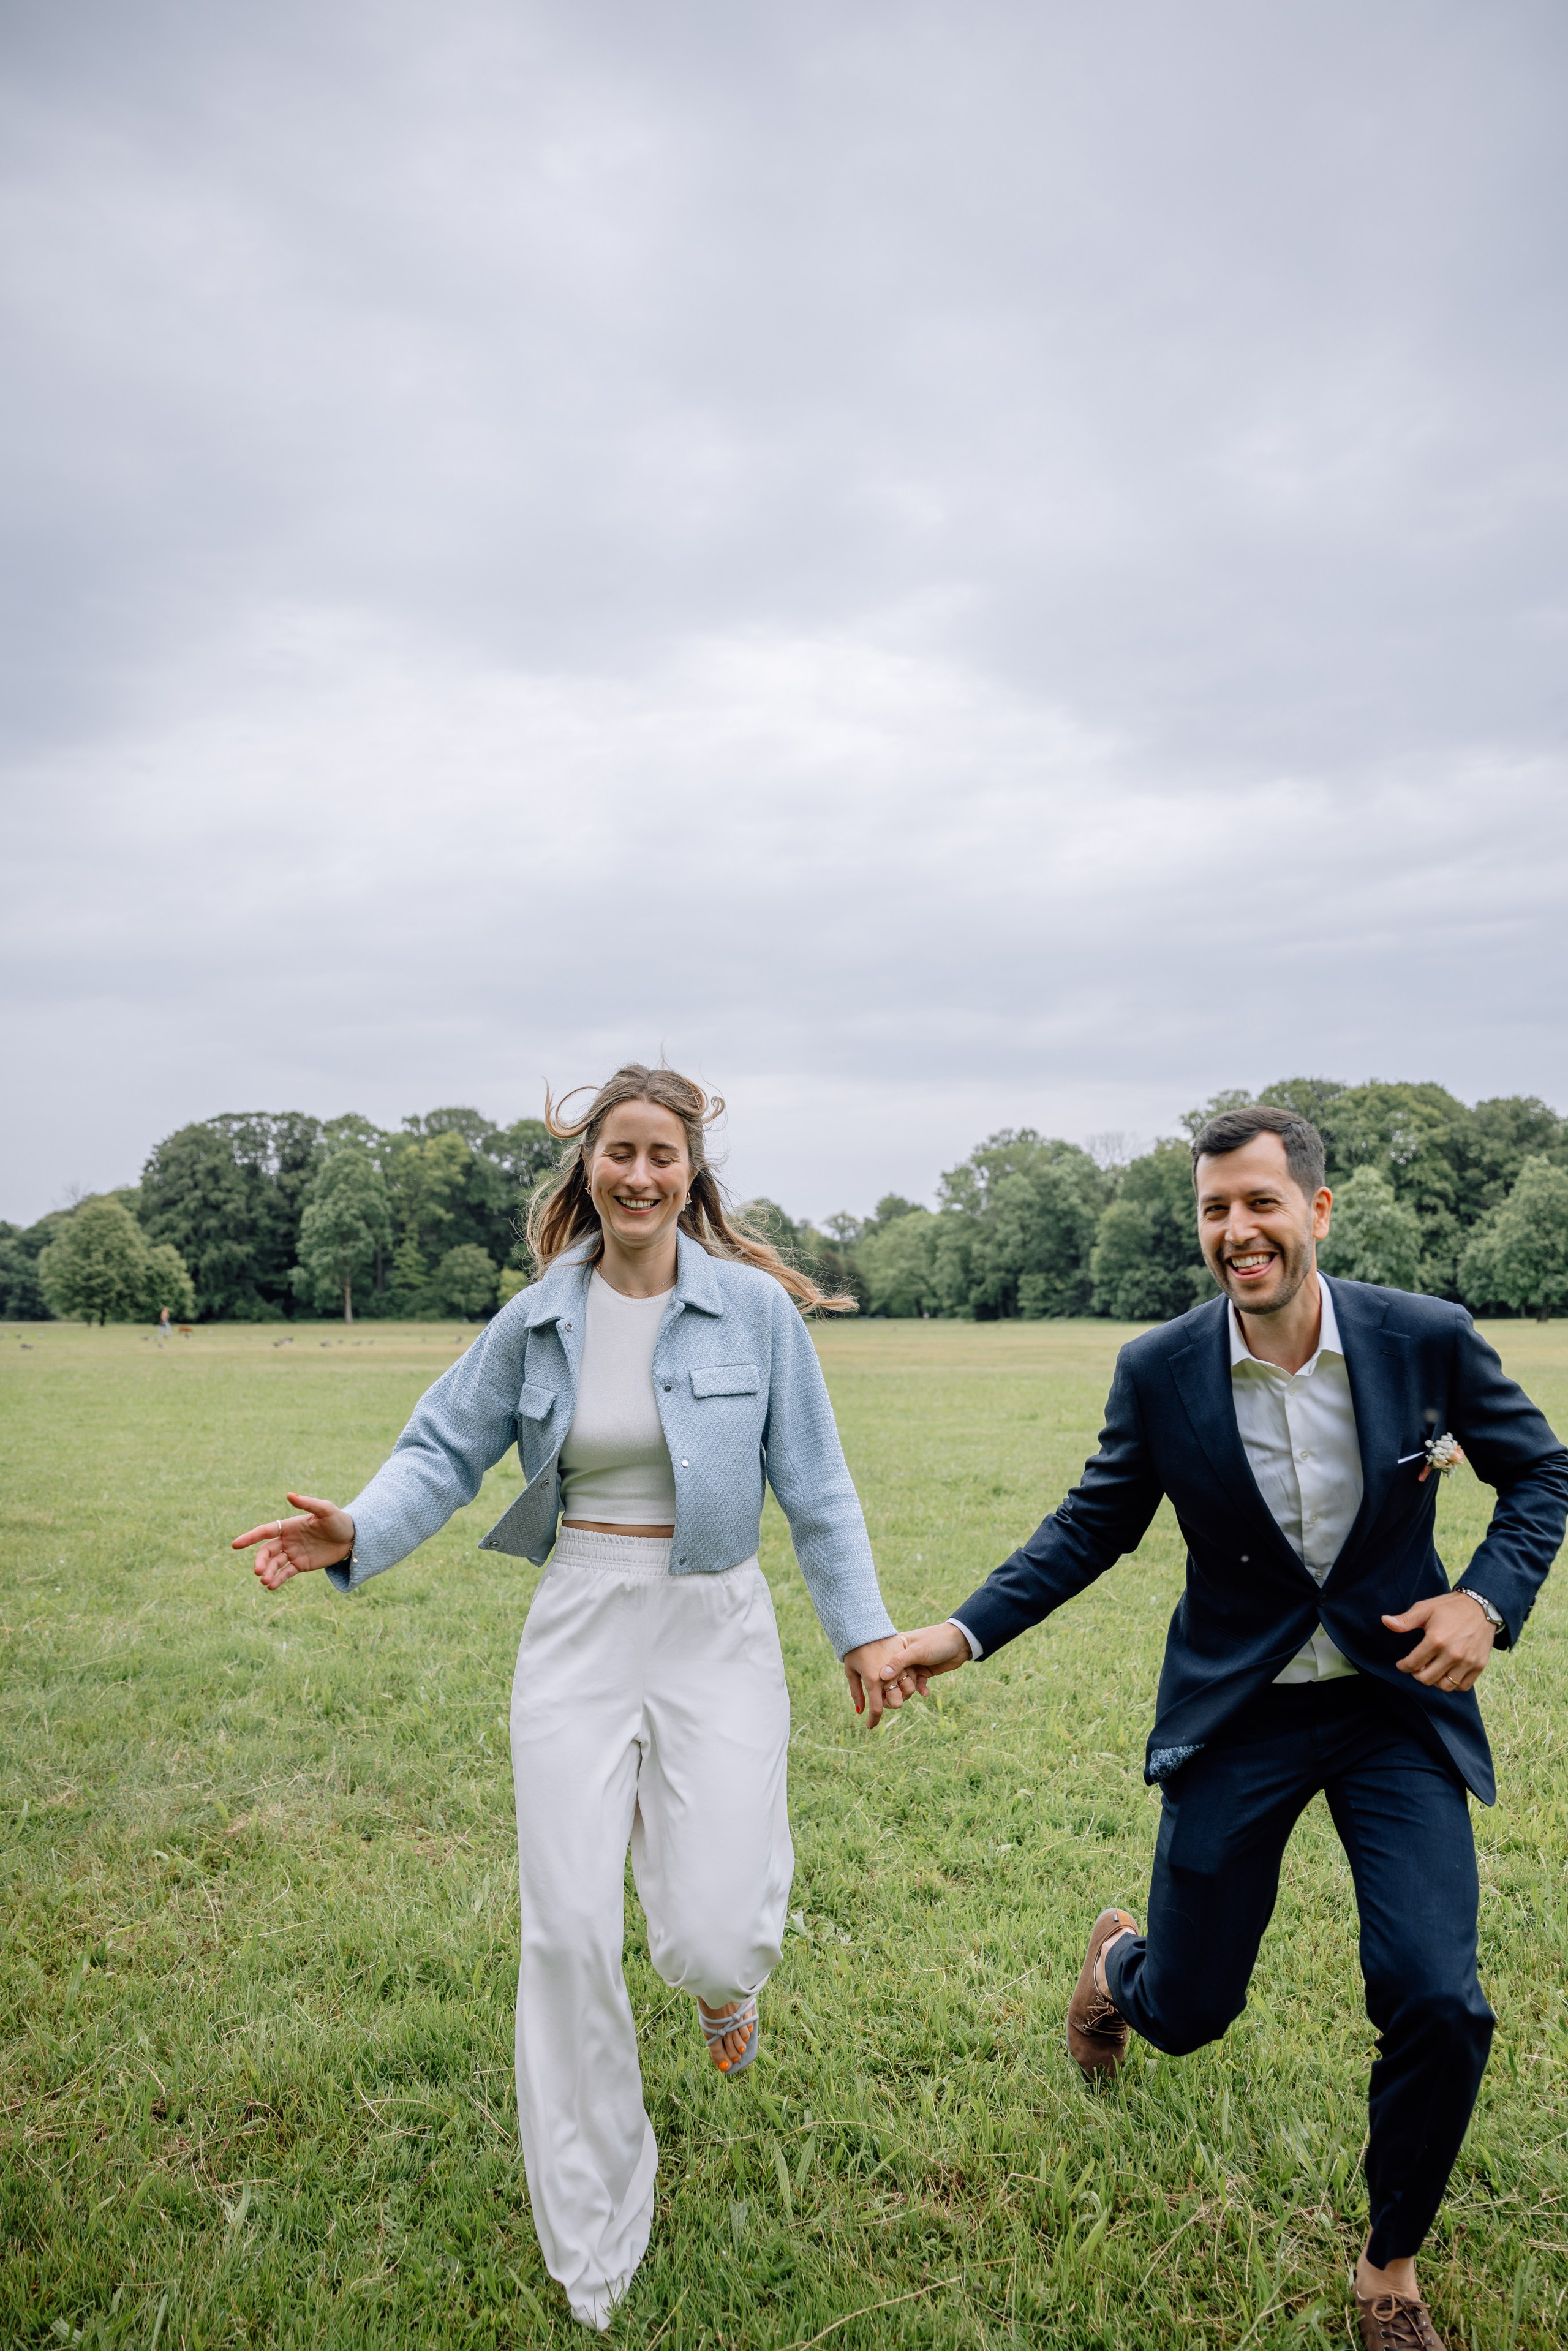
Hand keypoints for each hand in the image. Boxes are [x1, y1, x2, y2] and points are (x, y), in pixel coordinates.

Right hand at [231, 1494, 354, 1590]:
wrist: (352, 1538)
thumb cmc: (338, 1520)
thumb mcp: (325, 1510)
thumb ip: (308, 1503)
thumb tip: (289, 1495)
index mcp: (289, 1525)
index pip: (265, 1531)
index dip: (250, 1537)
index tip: (235, 1544)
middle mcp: (287, 1540)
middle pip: (267, 1551)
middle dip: (260, 1560)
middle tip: (258, 1571)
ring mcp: (293, 1553)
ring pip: (275, 1564)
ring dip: (268, 1572)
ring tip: (265, 1581)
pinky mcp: (301, 1565)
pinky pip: (286, 1573)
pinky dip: (278, 1579)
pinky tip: (272, 1586)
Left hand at [842, 1635, 916, 1729]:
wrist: (865, 1623)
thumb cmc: (854, 1648)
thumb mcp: (850, 1670)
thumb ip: (856, 1692)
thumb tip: (860, 1711)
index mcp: (873, 1680)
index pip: (877, 1708)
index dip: (873, 1720)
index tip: (870, 1726)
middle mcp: (889, 1675)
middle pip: (896, 1702)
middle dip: (890, 1704)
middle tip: (881, 1697)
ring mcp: (900, 1666)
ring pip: (908, 1691)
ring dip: (901, 1694)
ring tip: (890, 1686)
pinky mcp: (906, 1657)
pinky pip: (913, 1676)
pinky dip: (911, 1682)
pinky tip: (904, 1680)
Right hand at [875, 1620, 971, 1698]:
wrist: (961, 1642)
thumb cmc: (936, 1640)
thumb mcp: (917, 1651)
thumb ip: (899, 1662)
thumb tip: (882, 1676)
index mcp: (897, 1645)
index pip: (883, 1663)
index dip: (881, 1677)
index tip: (880, 1690)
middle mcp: (903, 1655)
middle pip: (893, 1675)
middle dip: (895, 1686)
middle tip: (894, 1699)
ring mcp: (914, 1664)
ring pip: (905, 1681)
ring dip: (907, 1689)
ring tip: (909, 1696)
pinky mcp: (924, 1671)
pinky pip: (918, 1684)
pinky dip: (921, 1689)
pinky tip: (925, 1693)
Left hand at [1382, 1591, 1495, 1692]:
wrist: (1482, 1606)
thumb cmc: (1450, 1607)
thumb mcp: (1425, 1609)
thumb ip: (1405, 1620)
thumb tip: (1385, 1621)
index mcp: (1436, 1639)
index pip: (1413, 1664)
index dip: (1403, 1666)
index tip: (1402, 1664)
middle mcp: (1452, 1654)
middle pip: (1426, 1679)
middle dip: (1417, 1674)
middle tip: (1417, 1666)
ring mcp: (1467, 1661)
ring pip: (1444, 1686)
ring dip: (1435, 1680)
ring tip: (1432, 1670)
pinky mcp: (1479, 1665)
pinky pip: (1463, 1686)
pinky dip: (1453, 1684)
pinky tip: (1447, 1673)